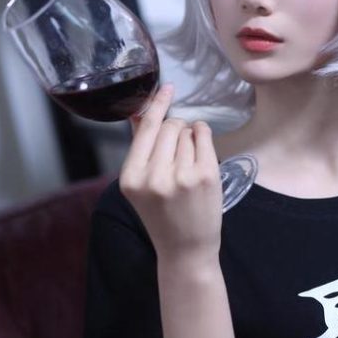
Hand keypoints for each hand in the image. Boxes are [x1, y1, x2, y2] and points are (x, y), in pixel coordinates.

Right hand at [120, 84, 222, 268]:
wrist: (185, 249)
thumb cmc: (163, 214)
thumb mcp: (141, 185)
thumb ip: (141, 148)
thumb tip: (139, 112)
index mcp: (132, 178)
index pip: (145, 129)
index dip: (157, 105)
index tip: (167, 88)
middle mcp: (154, 176)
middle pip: (168, 126)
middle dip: (175, 128)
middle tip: (178, 148)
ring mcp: (182, 176)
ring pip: (186, 130)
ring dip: (189, 135)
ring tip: (188, 159)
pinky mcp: (206, 175)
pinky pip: (204, 137)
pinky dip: (204, 136)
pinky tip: (201, 149)